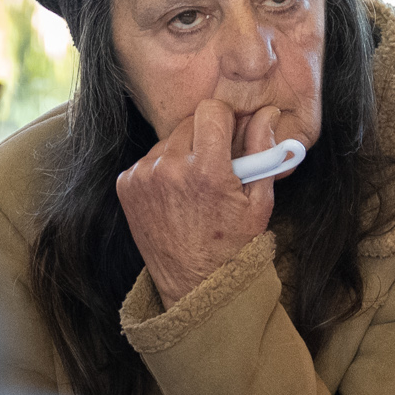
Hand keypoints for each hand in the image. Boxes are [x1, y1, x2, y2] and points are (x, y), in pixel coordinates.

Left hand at [118, 97, 283, 305]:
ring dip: (183, 153)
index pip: (211, 109)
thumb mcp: (259, 200)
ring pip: (169, 140)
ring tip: (194, 186)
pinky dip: (163, 169)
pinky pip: (150, 159)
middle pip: (190, 122)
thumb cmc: (233, 245)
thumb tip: (267, 113)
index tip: (230, 136)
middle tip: (215, 166)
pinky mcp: (126, 185)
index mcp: (206, 169)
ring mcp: (143, 177)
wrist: (194, 284)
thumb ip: (262, 151)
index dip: (225, 119)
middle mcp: (170, 169)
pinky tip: (175, 195)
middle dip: (205, 137)